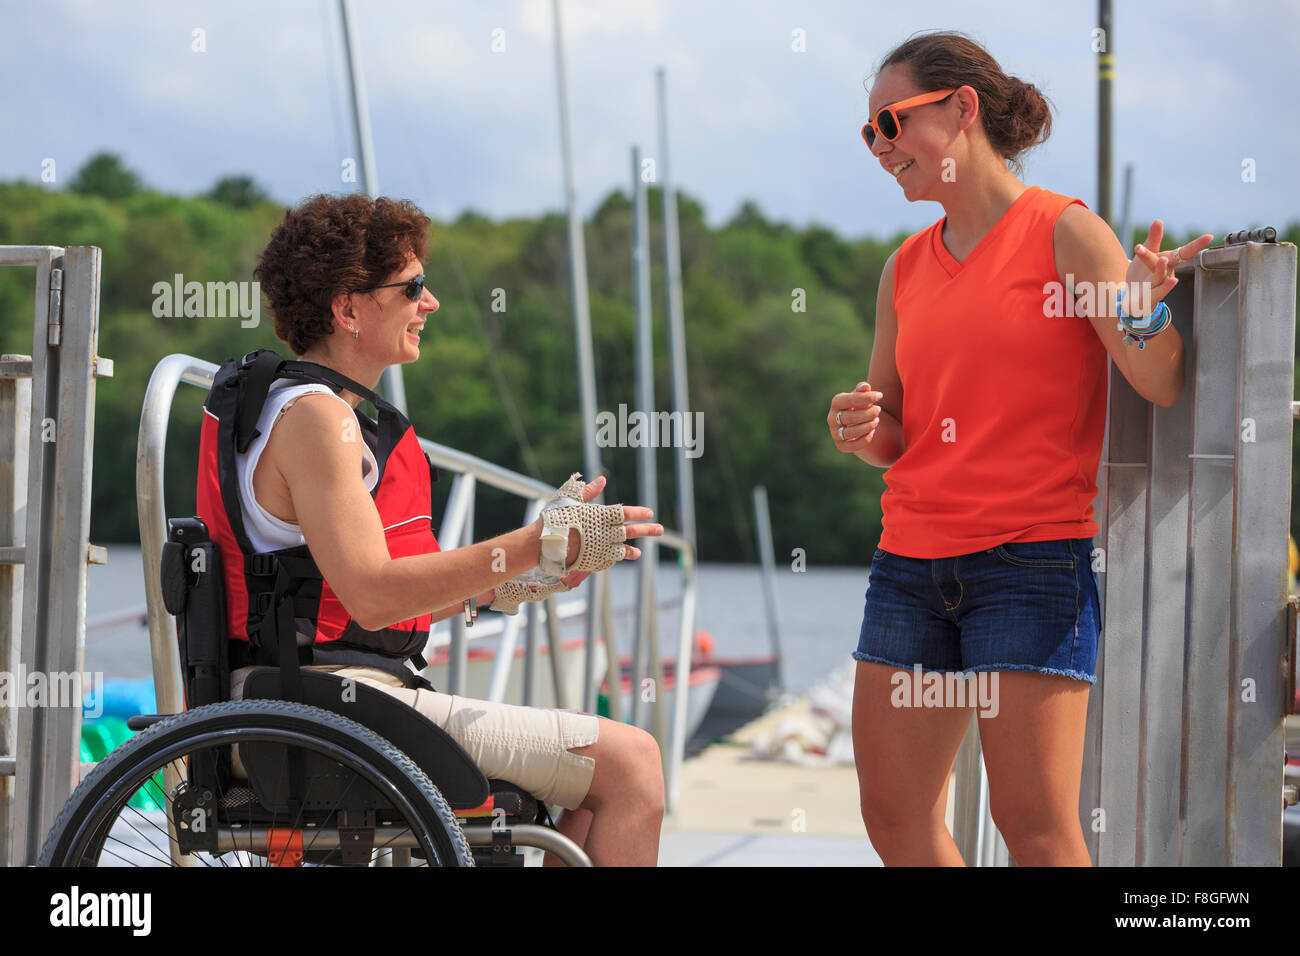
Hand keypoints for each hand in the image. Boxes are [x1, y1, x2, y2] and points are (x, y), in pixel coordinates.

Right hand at [530, 474, 662, 571]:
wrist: (544, 544)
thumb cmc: (554, 518)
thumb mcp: (570, 499)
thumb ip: (588, 491)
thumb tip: (603, 480)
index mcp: (601, 515)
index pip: (626, 513)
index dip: (639, 512)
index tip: (650, 512)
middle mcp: (606, 532)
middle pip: (631, 531)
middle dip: (647, 529)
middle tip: (660, 529)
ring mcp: (601, 548)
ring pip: (623, 548)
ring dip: (632, 549)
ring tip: (640, 552)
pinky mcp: (594, 561)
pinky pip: (610, 559)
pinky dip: (618, 557)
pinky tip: (623, 557)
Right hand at [828, 382, 883, 450]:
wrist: (854, 422)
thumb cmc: (858, 405)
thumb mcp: (860, 395)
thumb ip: (862, 390)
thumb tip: (865, 386)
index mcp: (836, 403)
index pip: (849, 400)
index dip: (866, 398)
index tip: (880, 395)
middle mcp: (831, 418)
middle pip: (850, 418)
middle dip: (868, 413)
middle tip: (879, 409)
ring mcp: (835, 433)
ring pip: (851, 433)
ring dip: (867, 426)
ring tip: (876, 420)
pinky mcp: (840, 445)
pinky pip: (852, 446)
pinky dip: (865, 439)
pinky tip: (872, 431)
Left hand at [1125, 220, 1212, 316]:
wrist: (1132, 294)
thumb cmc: (1143, 272)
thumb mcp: (1148, 253)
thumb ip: (1154, 239)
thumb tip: (1159, 220)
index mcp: (1168, 261)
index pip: (1184, 252)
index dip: (1197, 245)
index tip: (1209, 236)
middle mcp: (1167, 273)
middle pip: (1173, 262)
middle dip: (1185, 253)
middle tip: (1179, 244)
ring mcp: (1159, 285)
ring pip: (1161, 277)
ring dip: (1162, 269)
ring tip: (1163, 260)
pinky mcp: (1150, 296)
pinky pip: (1157, 292)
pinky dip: (1164, 288)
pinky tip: (1172, 282)